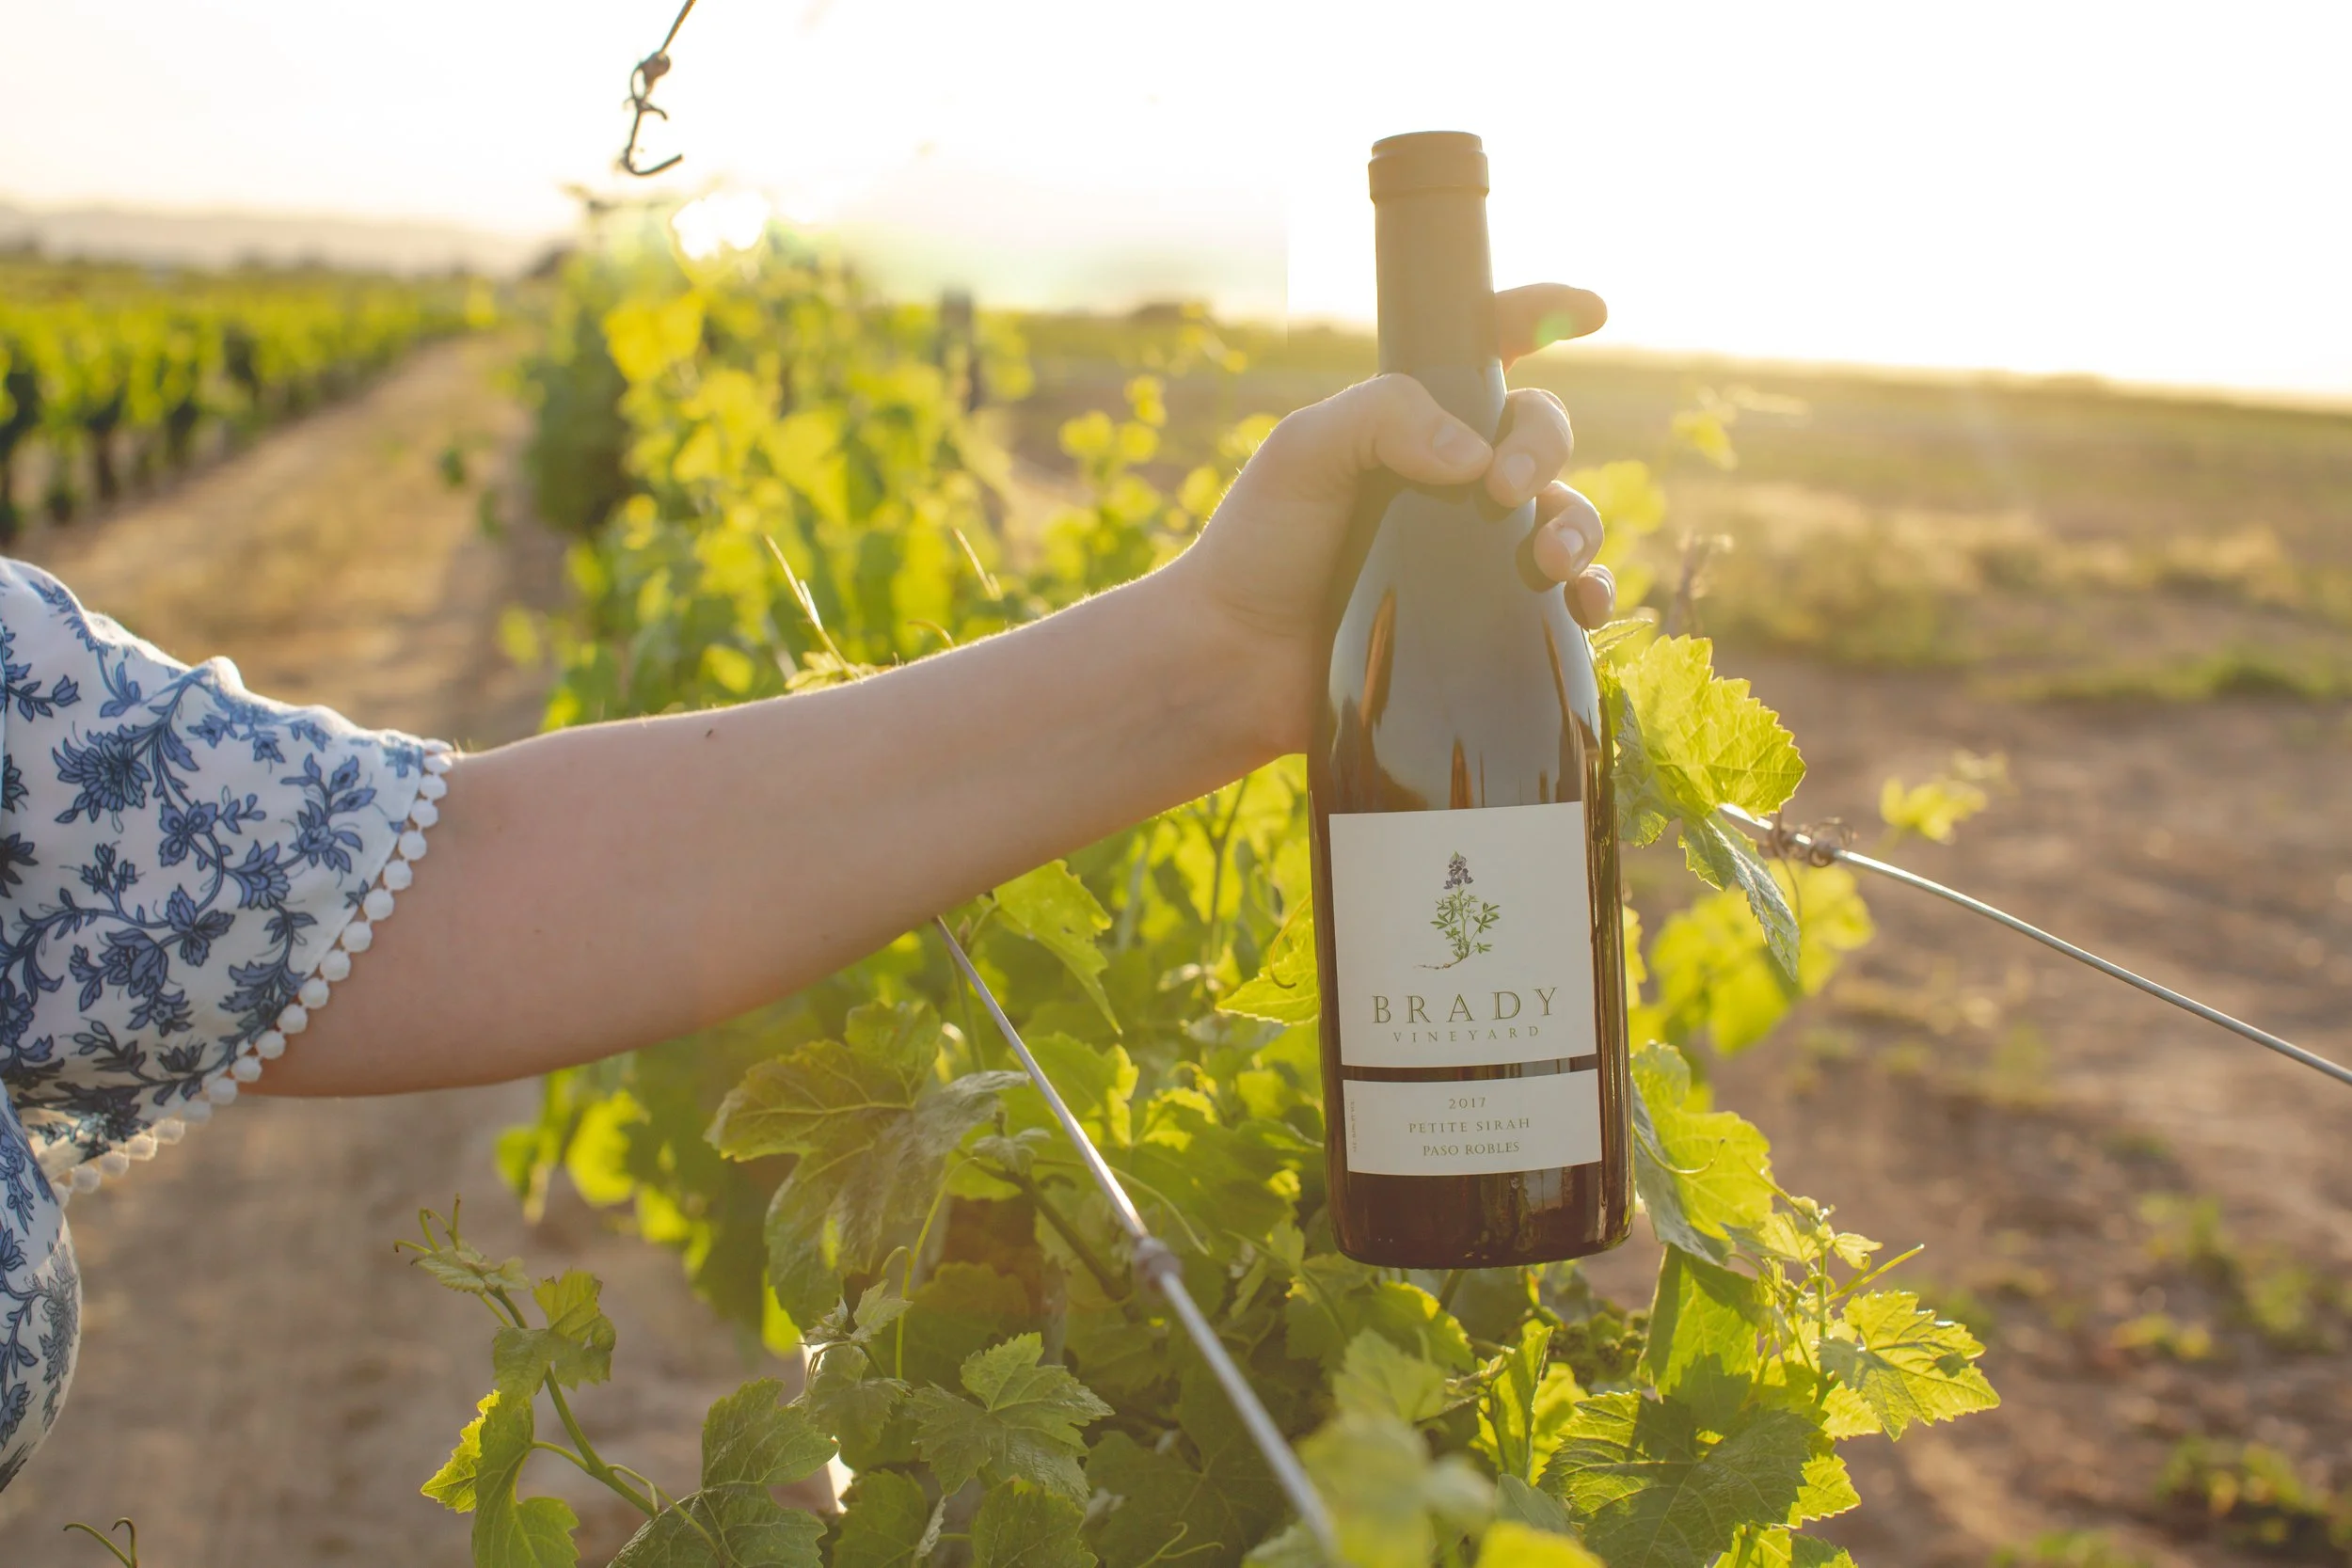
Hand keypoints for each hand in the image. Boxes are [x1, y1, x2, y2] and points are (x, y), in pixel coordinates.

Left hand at [1165, 283, 1615, 757]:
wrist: (1237, 664)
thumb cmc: (1258, 548)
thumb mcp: (1303, 453)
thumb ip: (1381, 417)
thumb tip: (1479, 457)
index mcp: (1409, 425)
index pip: (1486, 350)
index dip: (1539, 316)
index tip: (1591, 311)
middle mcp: (1452, 481)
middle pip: (1538, 433)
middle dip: (1545, 446)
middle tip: (1507, 488)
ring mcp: (1473, 551)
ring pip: (1567, 513)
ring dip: (1578, 526)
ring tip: (1549, 559)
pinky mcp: (1485, 619)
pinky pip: (1565, 598)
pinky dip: (1590, 592)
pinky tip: (1581, 603)